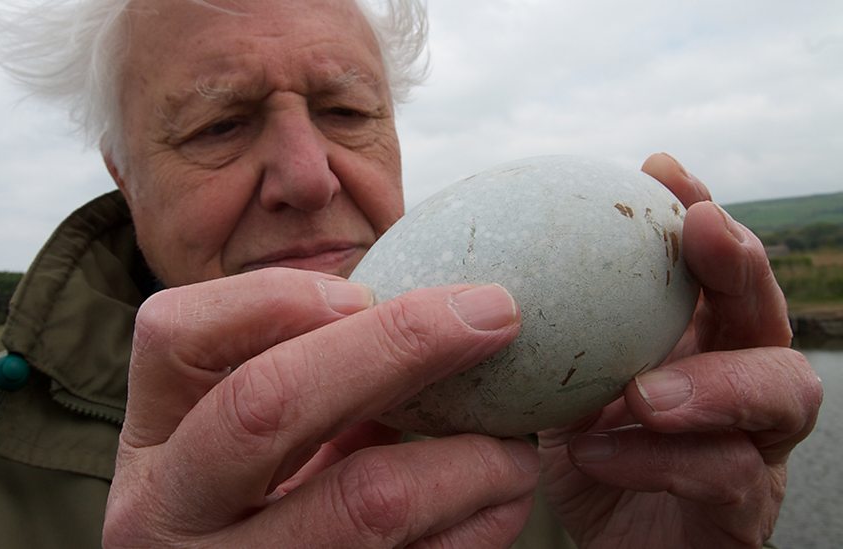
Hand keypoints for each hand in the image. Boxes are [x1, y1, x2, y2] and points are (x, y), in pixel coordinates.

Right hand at [104, 268, 539, 547]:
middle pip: (270, 403)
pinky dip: (475, 525)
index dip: (276, 296)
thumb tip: (436, 309)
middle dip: (397, 343)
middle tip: (493, 314)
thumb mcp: (246, 437)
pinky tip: (500, 500)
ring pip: (365, 501)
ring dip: (467, 458)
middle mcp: (167, 515)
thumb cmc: (258, 502)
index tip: (366, 288)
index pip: (174, 333)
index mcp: (150, 445)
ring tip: (516, 441)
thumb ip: (303, 372)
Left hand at [536, 153, 823, 547]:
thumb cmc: (583, 453)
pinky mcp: (744, 512)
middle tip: (702, 232)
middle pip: (765, 313)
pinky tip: (592, 454)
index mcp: (694, 343)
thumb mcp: (553, 385)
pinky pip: (728, 478)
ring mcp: (754, 449)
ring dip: (714, 381)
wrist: (607, 544)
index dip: (697, 213)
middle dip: (739, 264)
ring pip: (782, 394)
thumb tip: (465, 268)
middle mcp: (737, 385)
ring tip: (643, 391)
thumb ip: (542, 334)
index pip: (710, 268)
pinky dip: (658, 460)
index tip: (661, 167)